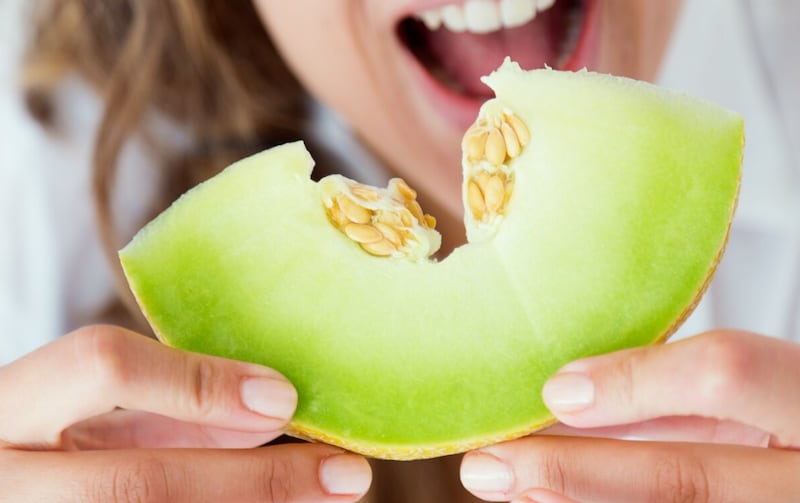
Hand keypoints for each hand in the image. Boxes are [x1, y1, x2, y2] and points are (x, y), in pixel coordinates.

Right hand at [0, 325, 370, 501]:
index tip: (284, 395)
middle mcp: (5, 478)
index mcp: (9, 407)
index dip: (194, 380)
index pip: (96, 365)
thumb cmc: (42, 444)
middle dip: (255, 482)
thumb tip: (272, 404)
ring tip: (330, 495)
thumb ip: (166, 405)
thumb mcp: (84, 412)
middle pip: (137, 484)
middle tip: (348, 474)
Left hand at [459, 330, 799, 502]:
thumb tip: (567, 394)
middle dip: (574, 473)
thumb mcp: (756, 384)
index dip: (635, 380)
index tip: (555, 391)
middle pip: (685, 481)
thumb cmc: (790, 418)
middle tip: (489, 465)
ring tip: (510, 487)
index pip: (729, 374)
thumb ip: (678, 387)